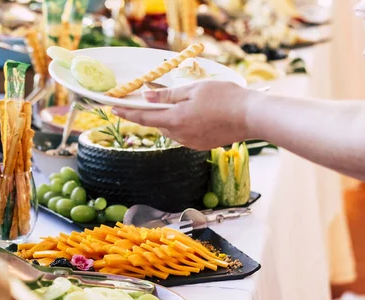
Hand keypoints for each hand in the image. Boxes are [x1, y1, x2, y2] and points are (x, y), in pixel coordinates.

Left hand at [112, 81, 256, 149]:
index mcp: (176, 120)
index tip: (113, 107)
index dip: (127, 111)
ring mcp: (190, 142)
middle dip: (151, 112)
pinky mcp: (200, 145)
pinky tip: (193, 114)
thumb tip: (146, 97)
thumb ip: (168, 96)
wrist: (251, 116)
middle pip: (157, 123)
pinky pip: (183, 134)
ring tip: (179, 104)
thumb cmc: (225, 97)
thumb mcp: (193, 90)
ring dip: (168, 118)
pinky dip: (181, 124)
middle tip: (148, 98)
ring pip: (171, 129)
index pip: (144, 117)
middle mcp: (180, 135)